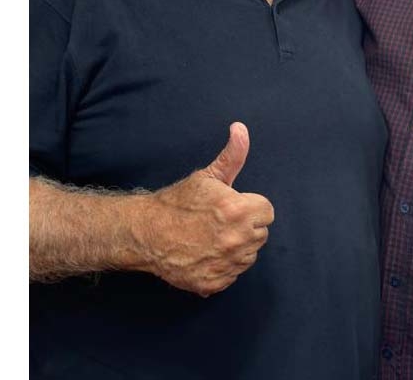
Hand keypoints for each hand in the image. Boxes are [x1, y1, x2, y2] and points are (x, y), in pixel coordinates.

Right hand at [134, 122, 274, 296]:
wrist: (146, 232)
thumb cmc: (178, 203)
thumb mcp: (208, 176)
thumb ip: (233, 155)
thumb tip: (241, 129)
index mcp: (238, 210)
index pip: (267, 212)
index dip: (250, 207)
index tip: (233, 207)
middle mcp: (236, 239)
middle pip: (260, 234)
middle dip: (244, 227)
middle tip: (219, 222)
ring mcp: (225, 264)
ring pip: (249, 256)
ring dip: (236, 249)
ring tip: (212, 238)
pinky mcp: (214, 283)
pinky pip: (233, 275)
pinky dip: (223, 268)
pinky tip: (206, 254)